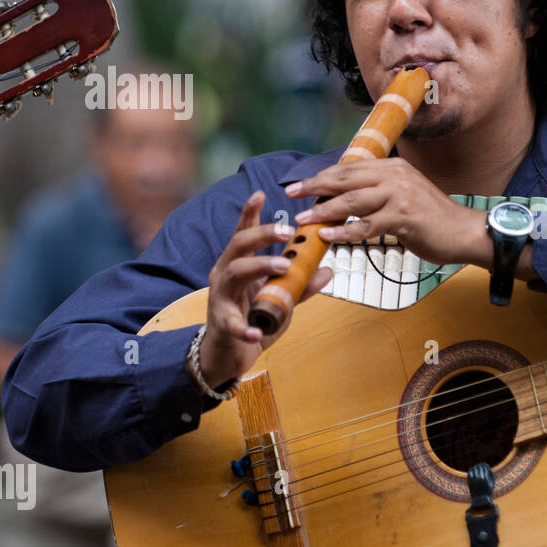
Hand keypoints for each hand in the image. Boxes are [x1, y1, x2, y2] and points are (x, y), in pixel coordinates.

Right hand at [197, 190, 331, 388]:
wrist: (229, 354)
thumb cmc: (252, 318)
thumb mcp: (280, 299)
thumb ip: (300, 285)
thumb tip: (326, 271)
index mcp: (239, 264)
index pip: (243, 234)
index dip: (249, 213)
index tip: (260, 193)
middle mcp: (225, 274)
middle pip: (239, 244)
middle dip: (262, 234)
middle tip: (288, 230)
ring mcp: (220, 297)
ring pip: (235, 272)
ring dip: (260, 266)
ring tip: (284, 266)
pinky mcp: (221, 324)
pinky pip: (232, 323)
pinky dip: (244, 327)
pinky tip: (256, 331)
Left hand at [287, 157, 486, 266]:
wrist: (464, 232)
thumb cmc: (432, 219)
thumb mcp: (404, 197)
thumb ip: (379, 193)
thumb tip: (347, 198)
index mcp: (393, 168)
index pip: (349, 169)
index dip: (321, 176)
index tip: (299, 185)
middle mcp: (395, 176)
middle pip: (345, 179)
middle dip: (315, 187)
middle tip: (292, 195)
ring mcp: (399, 195)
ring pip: (352, 201)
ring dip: (324, 211)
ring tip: (303, 219)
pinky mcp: (404, 217)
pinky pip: (367, 225)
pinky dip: (345, 231)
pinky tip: (329, 236)